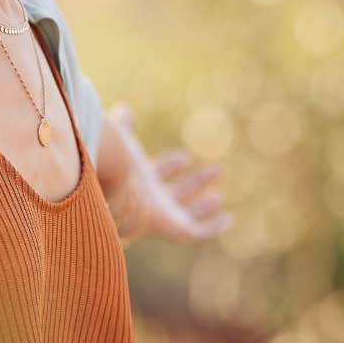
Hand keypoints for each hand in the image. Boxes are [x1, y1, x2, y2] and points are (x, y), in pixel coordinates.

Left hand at [105, 102, 230, 244]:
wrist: (115, 190)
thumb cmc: (117, 165)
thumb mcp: (123, 141)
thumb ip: (123, 127)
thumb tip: (124, 109)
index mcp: (138, 181)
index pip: (157, 174)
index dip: (171, 166)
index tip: (185, 157)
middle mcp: (152, 201)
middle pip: (176, 194)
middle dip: (195, 183)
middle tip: (216, 170)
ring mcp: (164, 217)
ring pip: (187, 214)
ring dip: (204, 205)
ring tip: (219, 196)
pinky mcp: (176, 230)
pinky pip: (198, 233)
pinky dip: (213, 227)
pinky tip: (228, 219)